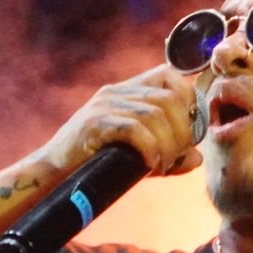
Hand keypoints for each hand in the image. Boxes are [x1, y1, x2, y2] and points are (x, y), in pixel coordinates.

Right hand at [42, 64, 202, 176]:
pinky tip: (149, 167)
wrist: (54, 177)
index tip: (188, 132)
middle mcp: (116, 92)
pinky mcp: (94, 124)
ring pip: (155, 115)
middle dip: (182, 132)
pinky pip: (135, 130)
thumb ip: (170, 156)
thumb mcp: (140, 158)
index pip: (170, 75)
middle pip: (169, 99)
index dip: (189, 101)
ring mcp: (103, 105)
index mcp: (127, 91)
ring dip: (167, 146)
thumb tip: (198, 158)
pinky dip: (150, 150)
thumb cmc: (96, 167)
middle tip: (175, 158)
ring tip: (161, 166)